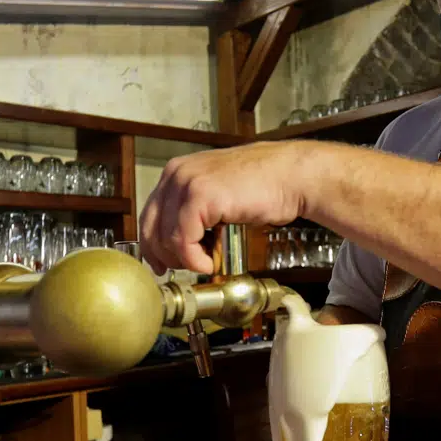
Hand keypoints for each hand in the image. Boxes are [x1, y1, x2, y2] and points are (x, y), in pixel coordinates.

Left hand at [140, 141, 317, 273]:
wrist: (292, 176)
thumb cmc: (264, 186)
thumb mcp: (218, 194)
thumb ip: (194, 211)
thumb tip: (177, 241)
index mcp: (178, 171)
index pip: (149, 214)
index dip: (152, 245)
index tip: (161, 264)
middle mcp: (177, 173)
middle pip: (151, 227)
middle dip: (165, 256)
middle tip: (185, 269)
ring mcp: (187, 182)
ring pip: (165, 237)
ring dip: (184, 260)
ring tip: (205, 264)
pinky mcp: (200, 195)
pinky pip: (182, 240)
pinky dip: (194, 259)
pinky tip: (209, 263)